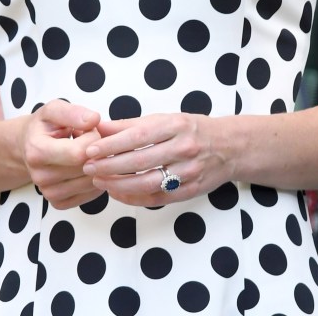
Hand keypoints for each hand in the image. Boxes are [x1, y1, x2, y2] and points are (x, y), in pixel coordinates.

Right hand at [21, 99, 102, 209]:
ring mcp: (47, 192)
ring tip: (89, 152)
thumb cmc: (43, 126)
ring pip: (90, 184)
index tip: (91, 129)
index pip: (78, 153)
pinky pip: (87, 197)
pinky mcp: (57, 202)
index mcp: (36, 151)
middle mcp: (39, 176)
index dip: (93, 138)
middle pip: (85, 169)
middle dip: (97, 152)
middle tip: (92, 140)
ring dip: (99, 166)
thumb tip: (93, 120)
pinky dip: (96, 182)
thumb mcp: (53, 110)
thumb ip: (72, 113)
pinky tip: (90, 167)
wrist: (29, 145)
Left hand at [82, 112, 229, 206]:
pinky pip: (157, 198)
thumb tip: (100, 127)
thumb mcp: (166, 118)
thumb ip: (132, 124)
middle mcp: (183, 148)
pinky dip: (134, 197)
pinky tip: (117, 192)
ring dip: (118, 184)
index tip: (90, 149)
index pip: (138, 136)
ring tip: (98, 180)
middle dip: (110, 165)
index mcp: (175, 125)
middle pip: (140, 161)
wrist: (229, 147)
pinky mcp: (190, 191)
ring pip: (147, 182)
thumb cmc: (192, 129)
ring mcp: (188, 172)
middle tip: (88, 166)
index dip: (112, 144)